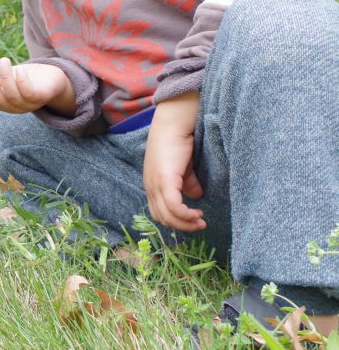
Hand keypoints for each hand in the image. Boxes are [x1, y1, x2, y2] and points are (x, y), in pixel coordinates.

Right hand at [0, 59, 72, 114]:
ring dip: (6, 78)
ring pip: (12, 95)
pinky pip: (29, 92)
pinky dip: (22, 80)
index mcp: (5, 103)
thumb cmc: (25, 78)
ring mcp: (29, 104)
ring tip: (2, 60)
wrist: (53, 79)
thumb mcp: (5, 79)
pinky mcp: (41, 96)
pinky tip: (19, 68)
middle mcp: (15, 107)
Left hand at [143, 91, 204, 231]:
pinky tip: (196, 213)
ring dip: (185, 222)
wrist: (173, 124)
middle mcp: (150, 186)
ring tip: (200, 220)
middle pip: (162, 217)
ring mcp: (155, 184)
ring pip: (167, 215)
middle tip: (200, 224)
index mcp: (152, 184)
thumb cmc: (178, 141)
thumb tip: (196, 196)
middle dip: (182, 225)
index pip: (158, 211)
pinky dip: (185, 214)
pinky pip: (173, 206)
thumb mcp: (183, 168)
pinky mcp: (164, 180)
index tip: (194, 219)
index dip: (176, 220)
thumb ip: (188, 182)